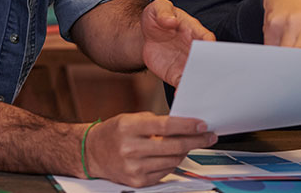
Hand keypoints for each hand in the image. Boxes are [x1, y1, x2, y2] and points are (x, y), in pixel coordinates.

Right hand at [85, 112, 215, 186]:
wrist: (92, 153)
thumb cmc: (114, 133)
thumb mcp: (132, 118)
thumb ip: (157, 122)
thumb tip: (185, 125)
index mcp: (129, 128)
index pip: (166, 126)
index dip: (188, 126)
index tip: (203, 125)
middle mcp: (131, 149)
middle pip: (173, 146)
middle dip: (196, 140)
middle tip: (208, 136)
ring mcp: (134, 168)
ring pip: (173, 160)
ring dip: (185, 151)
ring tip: (189, 143)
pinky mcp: (137, 182)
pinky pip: (165, 172)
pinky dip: (172, 162)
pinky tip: (172, 155)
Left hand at [141, 0, 215, 85]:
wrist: (147, 35)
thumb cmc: (157, 18)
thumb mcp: (157, 8)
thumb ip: (163, 12)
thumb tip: (170, 21)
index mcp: (193, 30)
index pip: (206, 37)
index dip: (210, 44)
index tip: (211, 48)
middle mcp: (194, 48)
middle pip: (207, 60)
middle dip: (209, 68)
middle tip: (209, 76)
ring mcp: (187, 62)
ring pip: (197, 74)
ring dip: (198, 83)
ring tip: (197, 91)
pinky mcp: (177, 74)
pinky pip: (183, 84)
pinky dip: (183, 90)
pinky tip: (182, 96)